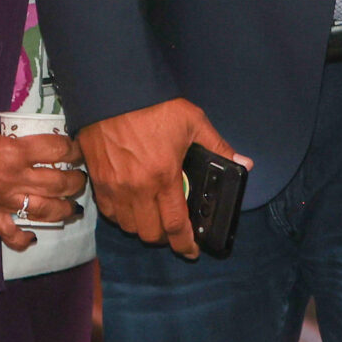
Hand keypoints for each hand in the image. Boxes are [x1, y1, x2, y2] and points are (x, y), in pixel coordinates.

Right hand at [0, 105, 89, 250]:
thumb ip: (16, 144)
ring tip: (72, 206)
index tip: (76, 148)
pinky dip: (23, 239)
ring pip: (45, 209)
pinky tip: (33, 238)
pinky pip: (10, 232)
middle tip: (80, 178)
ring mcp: (3, 198)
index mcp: (17, 150)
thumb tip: (35, 150)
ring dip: (64, 209)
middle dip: (76, 180)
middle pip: (59, 182)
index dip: (72, 148)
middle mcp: (15, 177)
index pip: (57, 149)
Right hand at [78, 100, 249, 260]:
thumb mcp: (193, 121)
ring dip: (142, 227)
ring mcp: (114, 186)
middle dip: (164, 238)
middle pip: (150, 234)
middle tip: (173, 228)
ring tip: (152, 215)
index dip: (185, 245)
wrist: (113, 90)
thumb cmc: (154, 106)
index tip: (191, 252)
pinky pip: (109, 212)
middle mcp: (137, 188)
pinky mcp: (97, 179)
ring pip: (128, 226)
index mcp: (164, 176)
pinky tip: (130, 204)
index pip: (176, 226)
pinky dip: (121, 215)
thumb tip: (244, 164)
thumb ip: (218, 146)